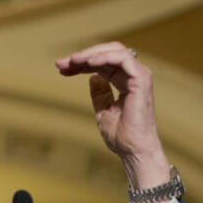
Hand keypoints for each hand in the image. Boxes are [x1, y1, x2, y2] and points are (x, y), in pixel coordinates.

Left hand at [55, 43, 170, 191]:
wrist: (133, 151)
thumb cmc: (122, 136)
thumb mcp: (103, 110)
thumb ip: (99, 93)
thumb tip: (92, 77)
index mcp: (126, 83)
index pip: (103, 64)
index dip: (82, 64)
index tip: (61, 68)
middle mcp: (134, 76)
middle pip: (107, 54)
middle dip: (83, 56)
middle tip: (62, 63)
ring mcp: (140, 76)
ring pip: (115, 51)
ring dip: (91, 54)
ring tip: (73, 61)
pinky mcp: (141, 79)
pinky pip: (123, 59)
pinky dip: (104, 57)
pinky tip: (88, 63)